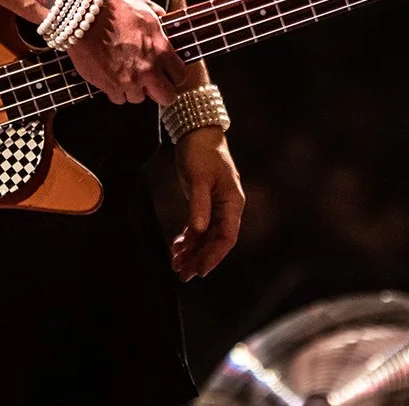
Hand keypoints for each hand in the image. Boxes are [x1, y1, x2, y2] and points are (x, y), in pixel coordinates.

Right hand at [65, 0, 187, 104]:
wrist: (83, 18)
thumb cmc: (111, 9)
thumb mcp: (142, 3)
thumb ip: (157, 14)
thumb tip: (163, 18)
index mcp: (161, 49)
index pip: (180, 76)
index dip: (175, 76)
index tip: (169, 74)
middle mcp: (148, 69)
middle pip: (167, 97)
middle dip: (161, 92)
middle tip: (153, 84)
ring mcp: (129, 81)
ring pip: (140, 99)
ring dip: (135, 89)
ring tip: (127, 75)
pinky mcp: (110, 86)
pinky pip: (119, 99)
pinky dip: (116, 91)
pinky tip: (113, 78)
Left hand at [170, 125, 243, 279]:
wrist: (197, 133)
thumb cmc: (201, 153)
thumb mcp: (198, 178)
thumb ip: (199, 205)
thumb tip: (199, 231)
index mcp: (232, 203)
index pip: (227, 237)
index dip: (214, 256)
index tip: (200, 270)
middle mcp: (227, 208)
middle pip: (216, 241)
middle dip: (200, 259)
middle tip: (183, 275)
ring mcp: (216, 206)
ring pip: (205, 237)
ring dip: (192, 252)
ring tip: (176, 266)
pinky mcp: (204, 203)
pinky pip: (198, 227)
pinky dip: (188, 239)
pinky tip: (176, 249)